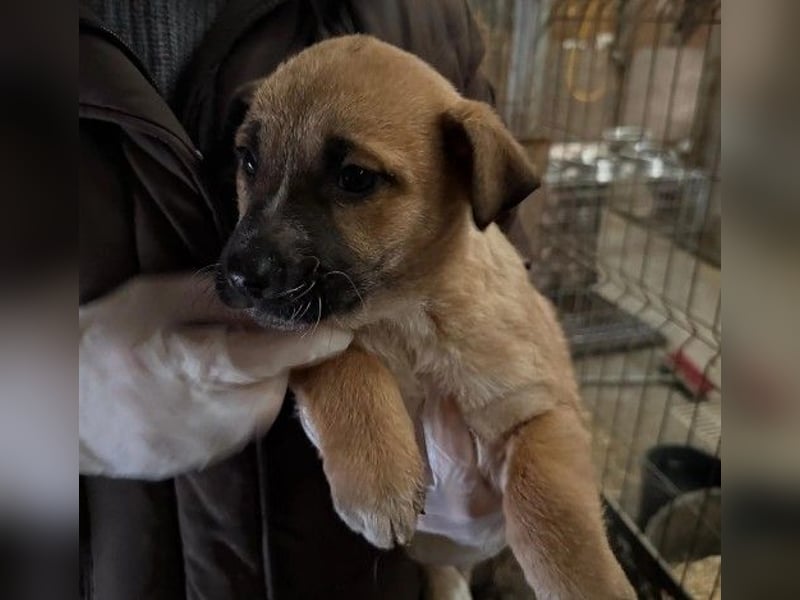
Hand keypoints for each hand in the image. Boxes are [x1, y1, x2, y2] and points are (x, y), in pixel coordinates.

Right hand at [79, 273, 351, 478]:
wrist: (66, 408)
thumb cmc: (108, 341)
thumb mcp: (154, 299)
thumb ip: (214, 298)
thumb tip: (271, 299)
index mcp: (188, 363)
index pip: (261, 356)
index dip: (305, 343)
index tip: (342, 331)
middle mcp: (202, 412)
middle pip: (271, 384)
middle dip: (268, 361)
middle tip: (229, 342)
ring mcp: (201, 445)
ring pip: (260, 408)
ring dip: (251, 386)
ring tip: (203, 370)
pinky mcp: (200, 463)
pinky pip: (240, 429)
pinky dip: (234, 409)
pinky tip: (197, 397)